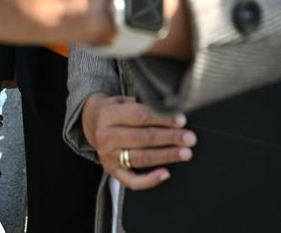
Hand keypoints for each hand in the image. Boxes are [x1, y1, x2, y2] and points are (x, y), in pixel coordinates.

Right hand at [80, 93, 195, 190]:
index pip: (140, 116)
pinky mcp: (112, 171)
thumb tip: (171, 111)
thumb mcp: (122, 100)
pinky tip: (165, 173)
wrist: (90, 121)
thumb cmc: (114, 109)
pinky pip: (132, 181)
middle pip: (143, 138)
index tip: (181, 120)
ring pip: (141, 158)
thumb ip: (142, 105)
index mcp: (108, 115)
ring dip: (166, 156)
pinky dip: (150, 180)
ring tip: (185, 153)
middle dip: (170, 138)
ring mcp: (108, 156)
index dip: (162, 118)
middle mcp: (106, 136)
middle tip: (189, 138)